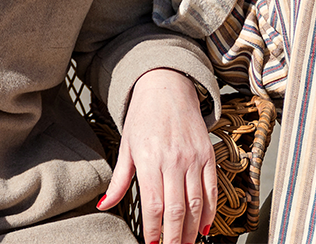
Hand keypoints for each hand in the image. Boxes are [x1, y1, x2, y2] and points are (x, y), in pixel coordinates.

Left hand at [99, 68, 215, 243]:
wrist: (167, 86)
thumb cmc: (143, 116)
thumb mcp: (126, 146)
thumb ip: (119, 180)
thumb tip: (104, 204)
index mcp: (149, 159)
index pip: (153, 204)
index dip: (153, 229)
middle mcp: (173, 160)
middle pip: (176, 209)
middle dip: (174, 236)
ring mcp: (193, 158)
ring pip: (196, 203)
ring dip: (192, 229)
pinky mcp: (208, 154)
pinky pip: (211, 189)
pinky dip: (209, 211)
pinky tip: (204, 226)